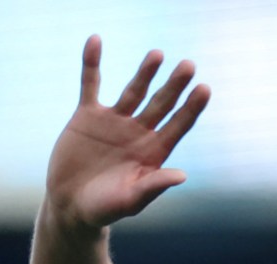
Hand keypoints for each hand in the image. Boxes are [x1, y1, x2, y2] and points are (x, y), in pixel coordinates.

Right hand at [45, 35, 210, 228]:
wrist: (71, 206)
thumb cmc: (105, 208)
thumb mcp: (131, 200)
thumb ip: (153, 186)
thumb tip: (182, 176)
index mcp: (154, 152)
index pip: (178, 125)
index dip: (191, 108)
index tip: (205, 89)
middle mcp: (139, 133)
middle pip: (161, 104)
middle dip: (174, 86)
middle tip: (189, 66)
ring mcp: (114, 122)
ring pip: (133, 91)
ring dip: (145, 73)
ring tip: (158, 55)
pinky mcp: (87, 116)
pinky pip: (90, 84)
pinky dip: (92, 64)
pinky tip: (95, 41)